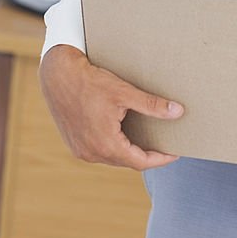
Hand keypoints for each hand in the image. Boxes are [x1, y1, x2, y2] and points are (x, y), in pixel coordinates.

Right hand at [39, 45, 183, 169]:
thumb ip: (152, 105)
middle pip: (126, 161)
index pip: (140, 161)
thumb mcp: (125, 92)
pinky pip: (100, 150)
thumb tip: (178, 112)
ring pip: (112, 157)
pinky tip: (123, 133)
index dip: (160, 159)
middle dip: (146, 155)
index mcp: (105, 145)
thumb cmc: (91, 82)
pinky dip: (114, 145)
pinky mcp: (74, 143)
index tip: (174, 154)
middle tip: (163, 145)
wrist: (58, 75)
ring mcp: (81, 150)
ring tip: (146, 139)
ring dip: (129, 150)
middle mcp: (91, 153)